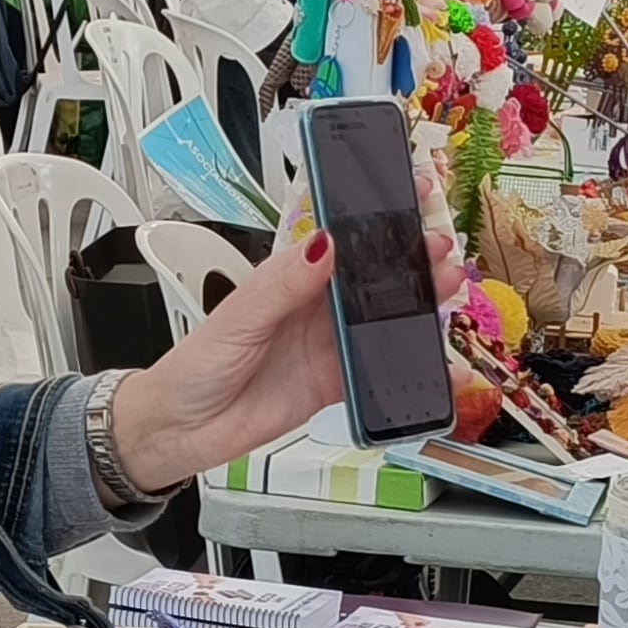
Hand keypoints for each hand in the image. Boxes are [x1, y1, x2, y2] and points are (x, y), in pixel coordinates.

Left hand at [104, 222, 474, 491]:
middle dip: (411, 260)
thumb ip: (285, 284)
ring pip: (383, 319)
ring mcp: (326, 344)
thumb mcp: (239, 317)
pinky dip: (408, 366)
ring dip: (417, 306)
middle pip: (373, 278)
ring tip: (446, 290)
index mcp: (289, 276)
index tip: (409, 198)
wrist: (181, 430)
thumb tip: (325, 246)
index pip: (342, 239)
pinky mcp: (333, 382)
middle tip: (441, 250)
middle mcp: (312, 306)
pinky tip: (434, 361)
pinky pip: (379, 371)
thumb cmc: (195, 366)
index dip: (377, 220)